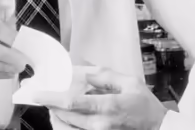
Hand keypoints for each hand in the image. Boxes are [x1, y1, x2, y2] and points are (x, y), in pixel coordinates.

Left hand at [33, 67, 168, 129]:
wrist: (157, 128)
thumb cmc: (145, 106)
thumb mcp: (129, 82)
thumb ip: (103, 76)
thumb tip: (81, 71)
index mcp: (108, 107)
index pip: (71, 102)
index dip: (51, 97)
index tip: (36, 93)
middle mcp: (99, 125)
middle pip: (63, 116)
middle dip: (50, 105)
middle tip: (43, 94)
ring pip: (65, 128)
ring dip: (55, 116)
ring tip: (54, 105)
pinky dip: (64, 125)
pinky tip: (65, 116)